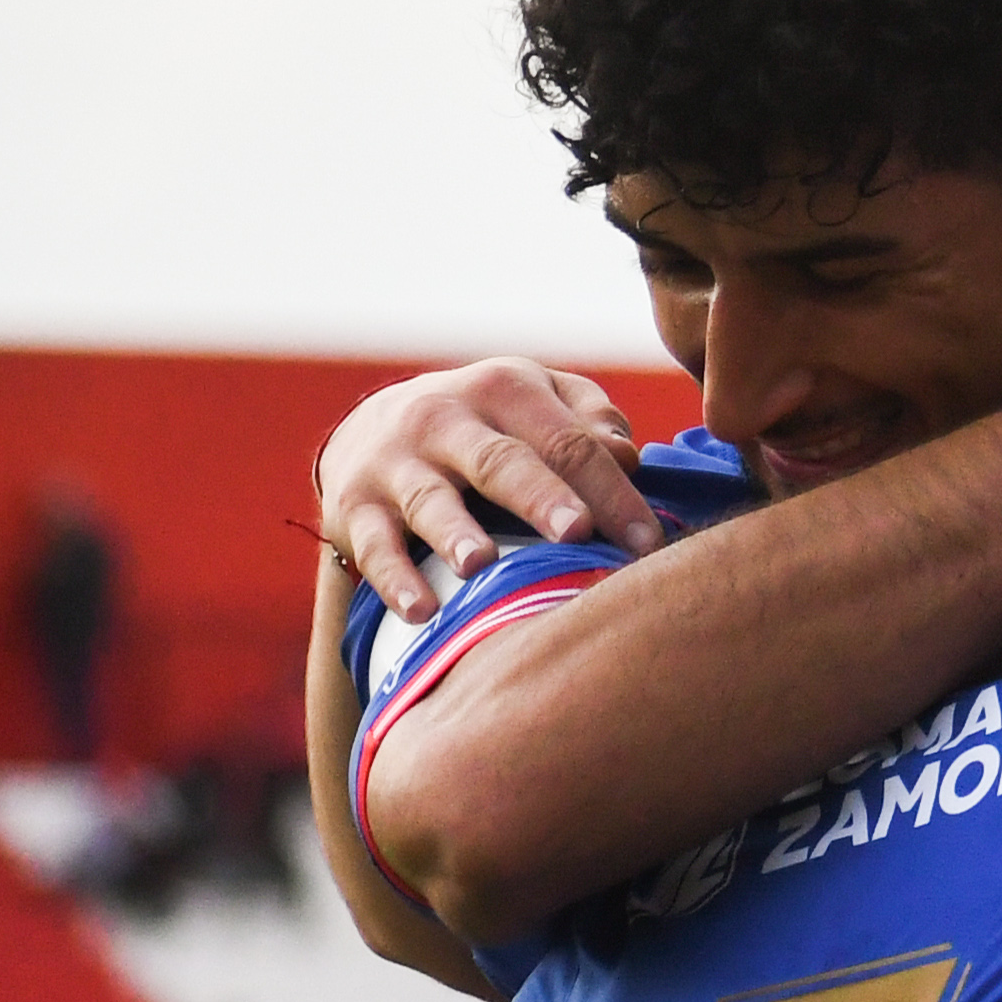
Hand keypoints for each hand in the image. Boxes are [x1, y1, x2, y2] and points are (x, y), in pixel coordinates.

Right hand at [315, 361, 656, 624]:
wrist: (370, 430)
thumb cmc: (487, 425)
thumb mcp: (537, 401)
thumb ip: (589, 422)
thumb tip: (628, 457)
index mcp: (505, 390)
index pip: (568, 442)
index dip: (611, 492)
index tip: (646, 544)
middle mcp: (446, 418)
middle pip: (501, 461)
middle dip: (540, 497)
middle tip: (576, 532)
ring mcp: (396, 462)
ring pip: (430, 499)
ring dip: (455, 532)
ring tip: (480, 563)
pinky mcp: (355, 507)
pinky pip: (375, 545)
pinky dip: (394, 579)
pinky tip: (420, 611)